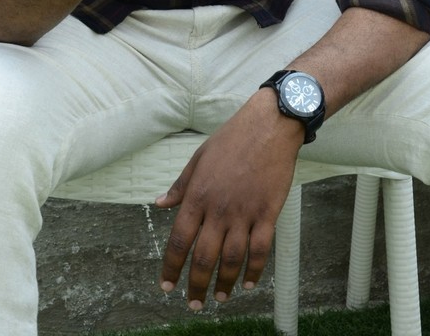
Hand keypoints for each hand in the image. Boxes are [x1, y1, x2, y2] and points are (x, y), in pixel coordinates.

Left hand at [155, 90, 303, 309]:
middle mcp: (219, 209)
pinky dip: (254, 271)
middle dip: (196, 285)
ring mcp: (244, 213)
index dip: (171, 267)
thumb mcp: (199, 157)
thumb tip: (160, 203)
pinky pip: (260, 250)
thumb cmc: (232, 138)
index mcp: (198, 195)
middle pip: (204, 258)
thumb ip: (180, 185)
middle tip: (193, 303)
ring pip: (231, 259)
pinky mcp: (268, 213)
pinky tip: (247, 282)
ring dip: (224, 283)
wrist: (269, 125)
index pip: (179, 240)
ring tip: (219, 298)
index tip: (167, 286)